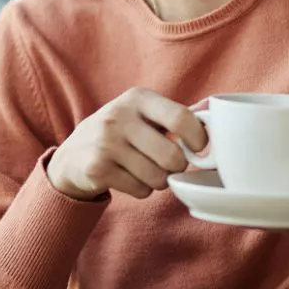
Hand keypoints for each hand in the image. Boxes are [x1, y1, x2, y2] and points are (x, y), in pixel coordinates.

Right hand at [49, 87, 206, 200]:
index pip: (182, 118)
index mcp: (138, 98)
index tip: (199, 148)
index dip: (199, 139)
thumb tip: (216, 115)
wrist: (73, 155)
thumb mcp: (142, 113)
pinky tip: (129, 178)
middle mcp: (119, 116)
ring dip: (159, 181)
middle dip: (177, 166)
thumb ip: (176, 115)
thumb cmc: (121, 132)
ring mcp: (105, 142)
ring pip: (158, 177)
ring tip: (147, 170)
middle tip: (169, 164)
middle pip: (172, 155)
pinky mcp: (97, 168)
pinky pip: (140, 190)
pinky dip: (142, 190)